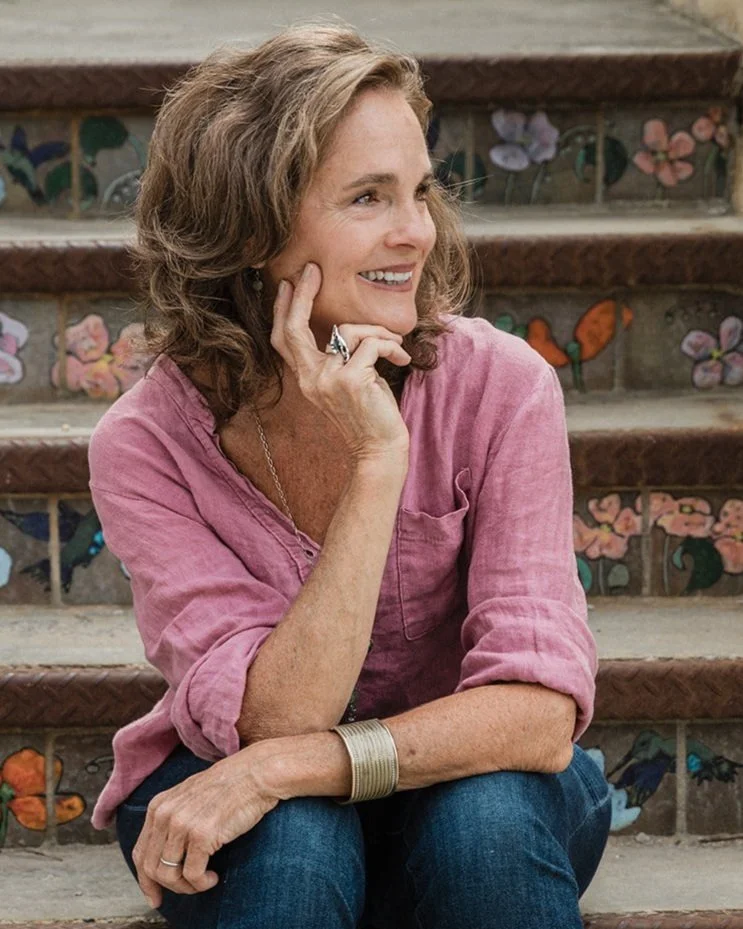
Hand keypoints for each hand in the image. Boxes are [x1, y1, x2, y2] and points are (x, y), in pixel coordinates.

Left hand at [131, 747, 279, 907]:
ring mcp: (182, 824)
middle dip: (169, 886)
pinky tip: (213, 877)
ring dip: (186, 886)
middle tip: (189, 888)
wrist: (255, 774)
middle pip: (151, 868)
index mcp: (159, 806)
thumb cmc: (228, 787)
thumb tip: (163, 856)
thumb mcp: (188, 797)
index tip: (155, 897)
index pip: (140, 853)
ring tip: (204, 880)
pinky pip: (192, 874)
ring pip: (168, 875)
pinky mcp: (202, 835)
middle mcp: (165, 815)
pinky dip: (202, 884)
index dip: (146, 881)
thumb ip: (171, 820)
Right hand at [270, 262, 410, 463]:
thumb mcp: (347, 382)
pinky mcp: (351, 380)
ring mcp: (328, 379)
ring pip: (351, 331)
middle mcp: (311, 379)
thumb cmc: (370, 414)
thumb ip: (338, 357)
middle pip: (295, 328)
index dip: (283, 310)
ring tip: (396, 347)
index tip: (286, 284)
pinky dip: (392, 346)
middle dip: (302, 294)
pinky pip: (373, 344)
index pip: (284, 340)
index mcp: (307, 379)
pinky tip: (402, 359)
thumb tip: (343, 328)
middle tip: (313, 270)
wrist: (380, 449)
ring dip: (380, 333)